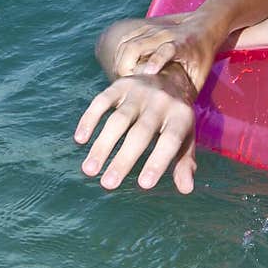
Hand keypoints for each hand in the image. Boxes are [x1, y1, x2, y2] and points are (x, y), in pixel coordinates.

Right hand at [74, 66, 197, 192]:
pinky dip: (89, 120)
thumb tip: (186, 190)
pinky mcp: (120, 85)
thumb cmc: (175, 120)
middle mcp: (161, 102)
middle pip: (140, 133)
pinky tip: (80, 140)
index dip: (157, 162)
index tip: (143, 185)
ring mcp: (139, 92)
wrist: (169, 78)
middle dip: (123, 159)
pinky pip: (101, 102)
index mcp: (181, 117)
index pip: (170, 141)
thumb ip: (184, 163)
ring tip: (89, 170)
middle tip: (108, 184)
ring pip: (118, 120)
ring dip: (102, 145)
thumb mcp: (186, 138)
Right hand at [112, 12, 222, 91]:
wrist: (203, 27)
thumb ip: (187, 91)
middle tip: (127, 86)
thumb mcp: (200, 75)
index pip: (167, 49)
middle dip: (126, 67)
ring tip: (123, 82)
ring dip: (120, 64)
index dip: (157, 60)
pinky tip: (123, 71)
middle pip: (137, 46)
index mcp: (182, 45)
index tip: (148, 74)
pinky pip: (124, 42)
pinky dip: (119, 57)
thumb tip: (175, 116)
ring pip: (127, 44)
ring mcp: (153, 30)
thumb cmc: (202, 56)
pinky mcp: (144, 28)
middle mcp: (165, 35)